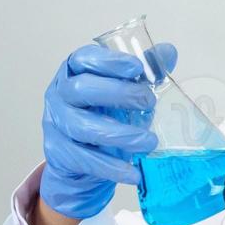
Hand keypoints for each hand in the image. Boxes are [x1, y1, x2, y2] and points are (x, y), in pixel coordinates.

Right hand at [39, 42, 176, 218]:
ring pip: (82, 127)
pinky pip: (84, 159)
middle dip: (118, 94)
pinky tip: (133, 173)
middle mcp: (60, 94)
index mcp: (74, 72)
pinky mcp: (58, 152)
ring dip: (119, 135)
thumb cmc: (103, 115)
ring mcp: (55, 123)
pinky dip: (111, 167)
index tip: (136, 68)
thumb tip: (168, 52)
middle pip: (81, 90)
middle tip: (149, 102)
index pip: (84, 59)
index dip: (109, 62)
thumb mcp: (123, 92)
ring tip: (149, 142)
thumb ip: (143, 73)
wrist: (81, 158)